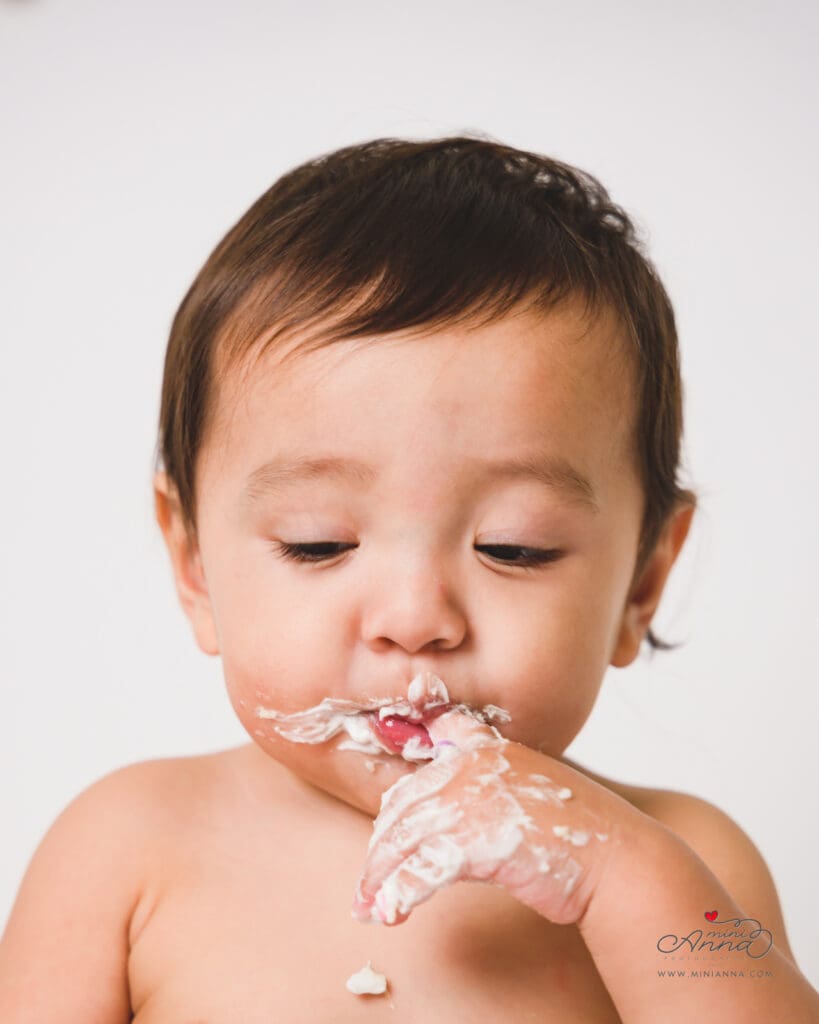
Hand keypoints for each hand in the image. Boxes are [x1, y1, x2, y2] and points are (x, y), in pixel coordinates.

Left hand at [350, 707, 629, 927]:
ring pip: (403, 838)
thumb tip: (439, 813)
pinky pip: (421, 870)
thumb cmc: (575, 832)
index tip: (375, 775)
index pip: (429, 741)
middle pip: (404, 803)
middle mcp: (473, 766)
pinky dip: (399, 895)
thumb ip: (485, 786)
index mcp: (487, 746)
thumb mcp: (527, 788)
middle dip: (381, 846)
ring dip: (379, 876)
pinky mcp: (476, 841)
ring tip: (368, 906)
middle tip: (368, 879)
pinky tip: (391, 913)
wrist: (617, 858)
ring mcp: (473, 800)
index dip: (400, 756)